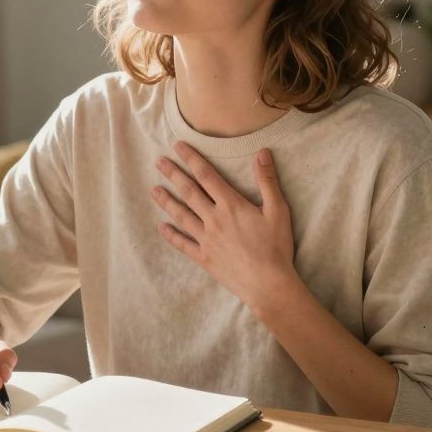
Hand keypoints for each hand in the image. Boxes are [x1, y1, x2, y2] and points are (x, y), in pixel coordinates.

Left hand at [152, 143, 298, 311]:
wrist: (268, 284)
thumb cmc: (276, 247)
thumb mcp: (278, 211)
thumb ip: (267, 181)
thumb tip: (262, 152)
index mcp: (231, 205)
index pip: (206, 175)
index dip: (191, 159)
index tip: (177, 146)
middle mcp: (214, 219)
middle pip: (189, 192)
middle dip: (173, 174)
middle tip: (159, 162)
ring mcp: (206, 239)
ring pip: (181, 215)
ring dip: (166, 201)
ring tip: (153, 190)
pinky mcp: (204, 257)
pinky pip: (183, 244)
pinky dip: (171, 235)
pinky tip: (161, 227)